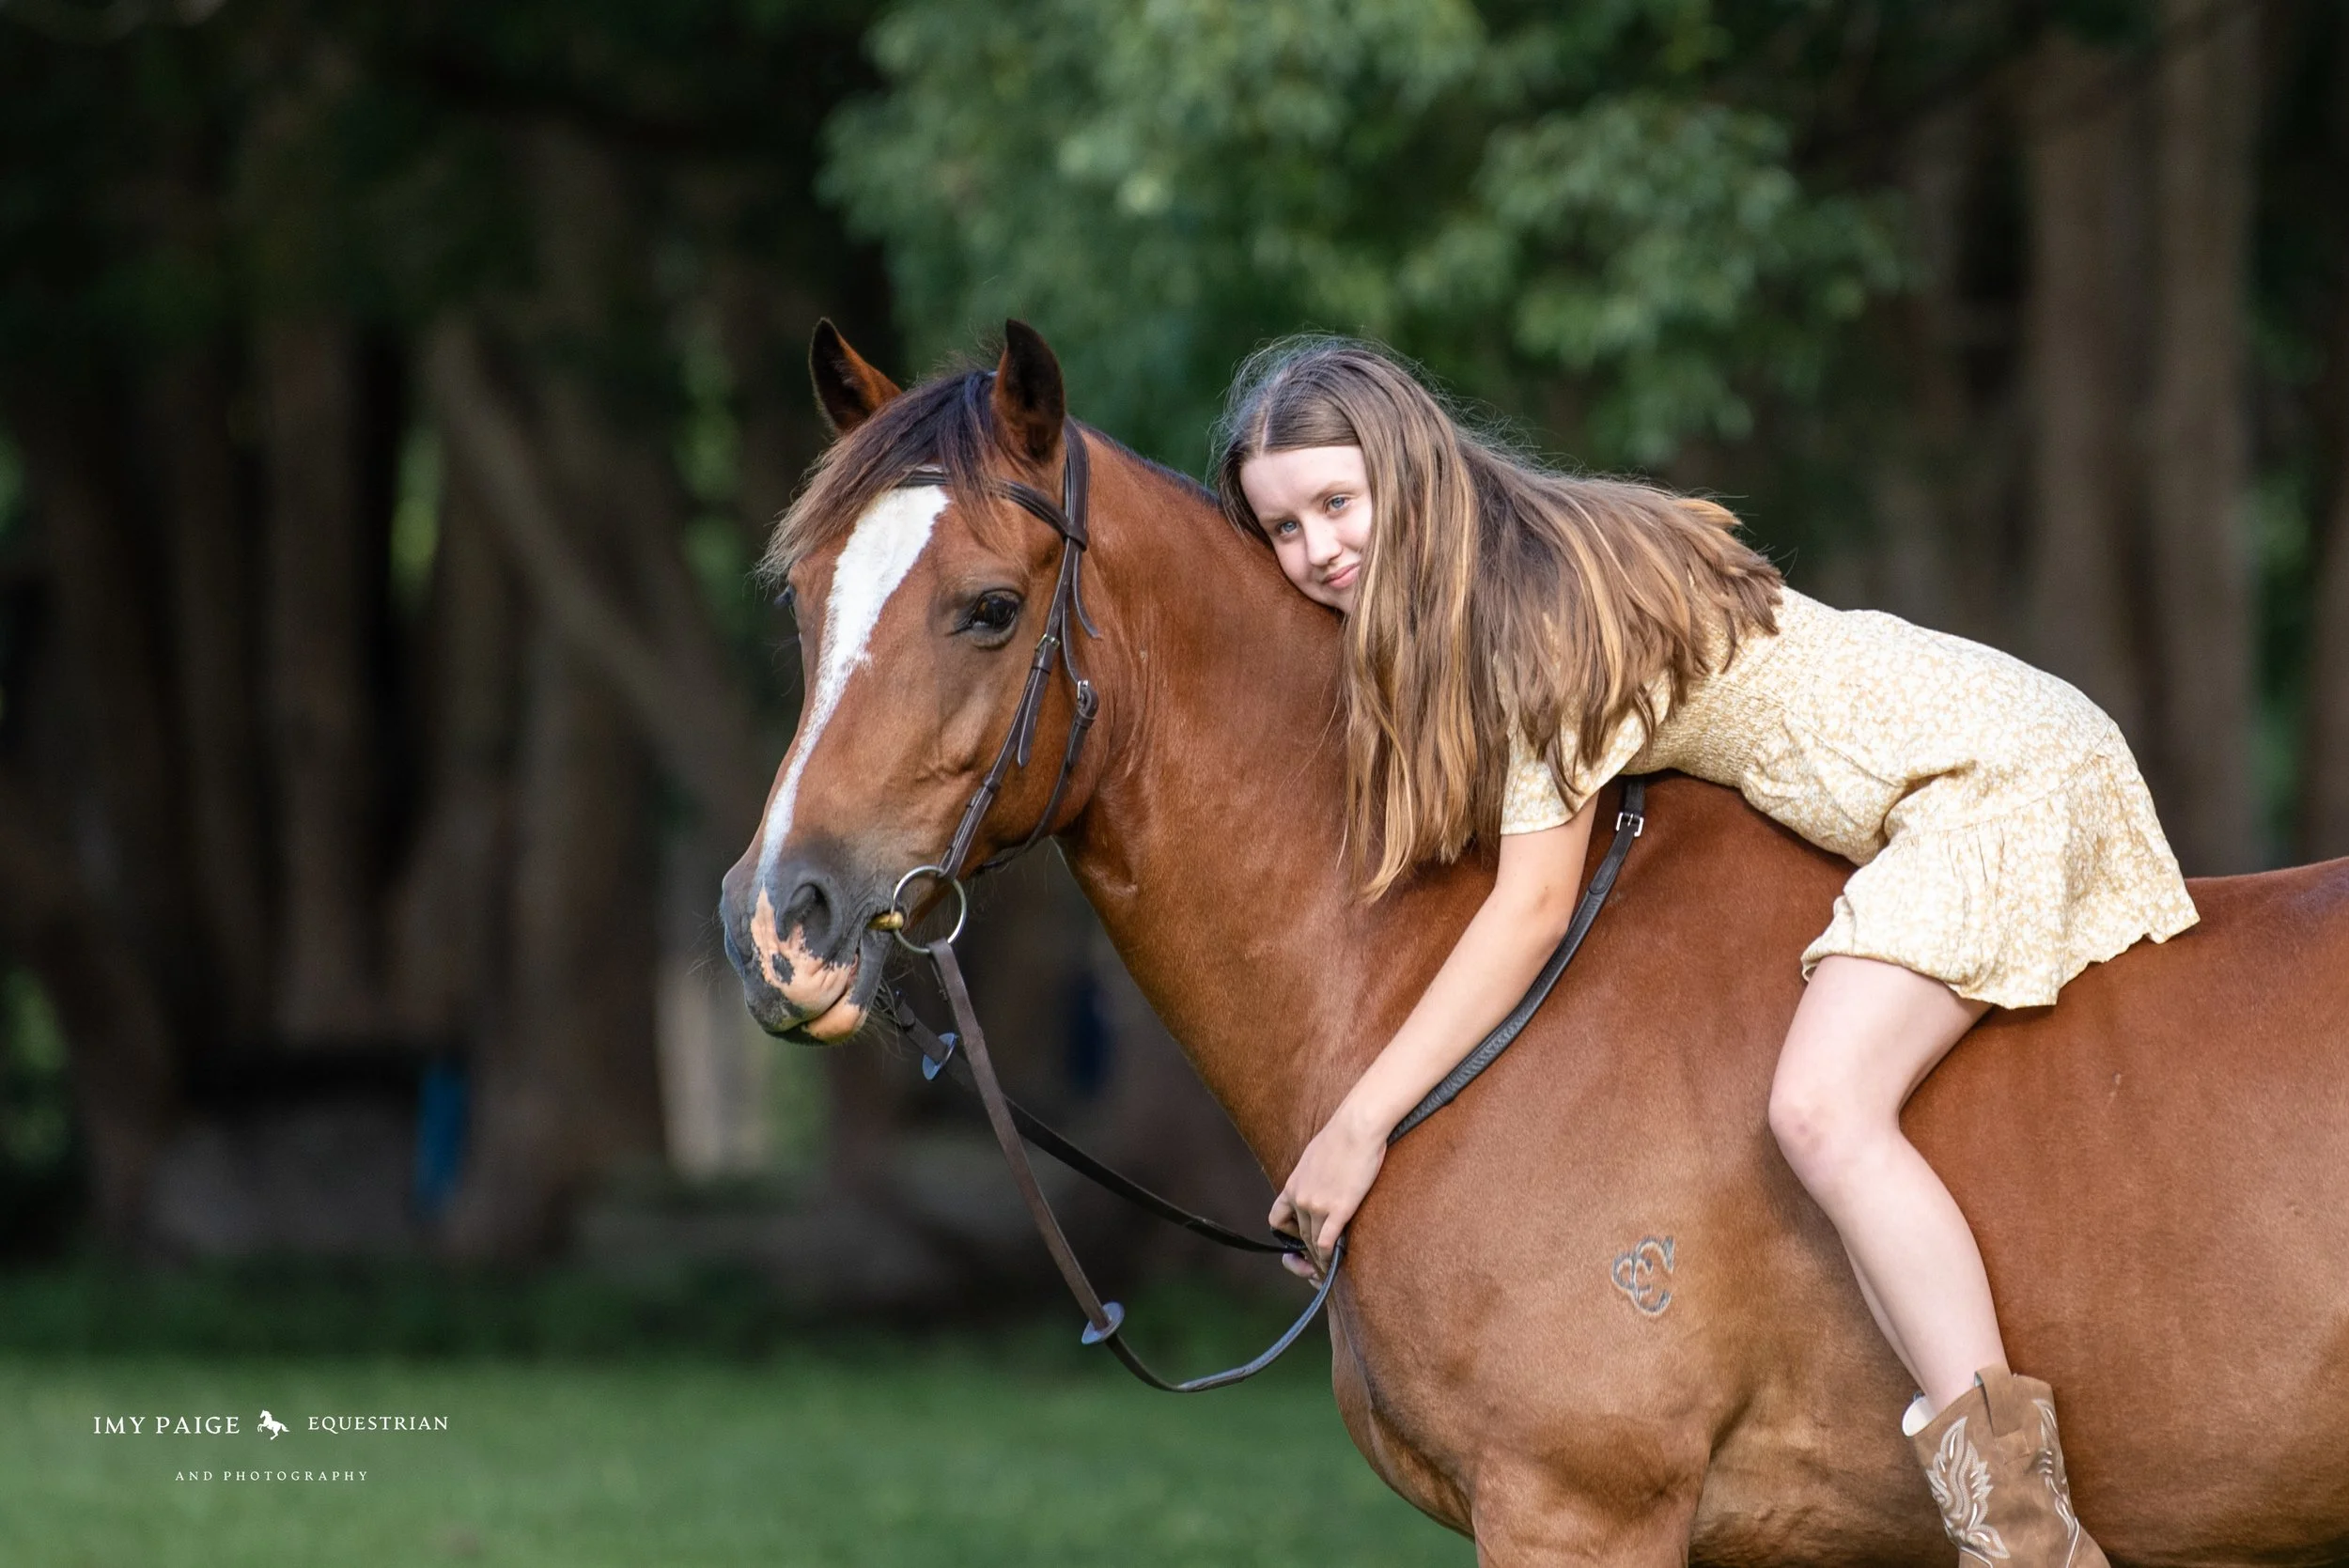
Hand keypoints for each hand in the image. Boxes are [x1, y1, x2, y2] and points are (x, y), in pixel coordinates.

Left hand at [1268, 1112, 1386, 1281]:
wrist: (1356, 1127)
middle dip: (1309, 1250)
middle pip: (1300, 1234)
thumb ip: (1312, 1177)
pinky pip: (1327, 1243)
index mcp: (1293, 1185)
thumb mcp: (1314, 1157)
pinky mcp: (1338, 1210)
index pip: (1277, 1219)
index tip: (1300, 1237)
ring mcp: (1317, 1205)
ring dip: (1320, 1257)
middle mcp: (1300, 1198)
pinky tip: (1335, 1261)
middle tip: (1318, 1261)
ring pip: (1313, 1242)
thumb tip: (1320, 1182)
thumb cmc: (1342, 1137)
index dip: (1288, 1233)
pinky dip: (1328, 1257)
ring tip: (1328, 1265)